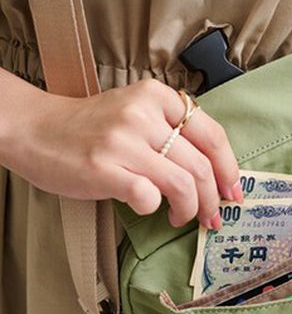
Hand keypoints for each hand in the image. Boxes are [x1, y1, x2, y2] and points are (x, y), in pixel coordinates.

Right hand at [3, 79, 243, 228]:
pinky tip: (151, 209)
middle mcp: (143, 115)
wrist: (35, 129)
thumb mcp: (137, 111)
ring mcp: (123, 141)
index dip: (229, 168)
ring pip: (183, 183)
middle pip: (201, 164)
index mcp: (157, 96)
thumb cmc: (91, 126)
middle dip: (214, 198)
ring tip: (181, 217)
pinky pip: (149, 196)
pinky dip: (156, 209)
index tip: (233, 190)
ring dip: (190, 209)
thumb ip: (172, 129)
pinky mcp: (103, 168)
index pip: (212, 134)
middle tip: (213, 217)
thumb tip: (214, 171)